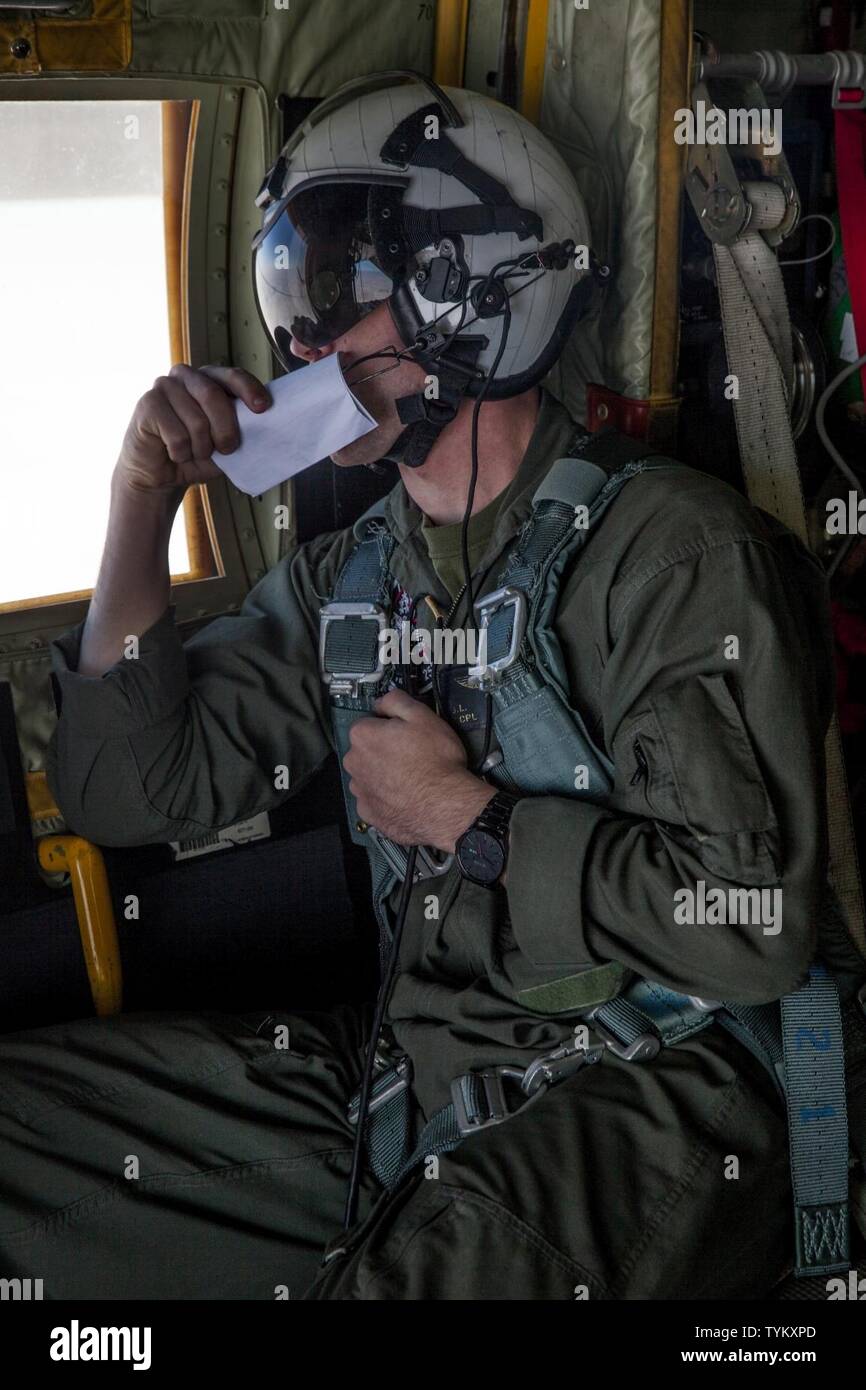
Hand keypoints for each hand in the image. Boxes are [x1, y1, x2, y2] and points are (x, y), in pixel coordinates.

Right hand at [116, 364, 270, 493]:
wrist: (158, 475)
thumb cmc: (194, 455)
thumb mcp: (224, 445)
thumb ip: (240, 432)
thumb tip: (262, 431)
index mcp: (209, 379)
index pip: (233, 376)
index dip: (249, 390)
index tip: (262, 408)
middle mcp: (186, 376)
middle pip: (213, 396)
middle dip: (226, 430)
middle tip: (227, 449)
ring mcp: (164, 386)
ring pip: (196, 421)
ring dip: (200, 448)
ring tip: (192, 453)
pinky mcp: (147, 403)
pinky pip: (177, 435)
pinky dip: (180, 453)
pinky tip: (173, 453)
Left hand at [343, 689, 495, 852]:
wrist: (446, 806)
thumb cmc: (437, 761)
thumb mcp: (423, 716)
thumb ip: (397, 701)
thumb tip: (384, 700)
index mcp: (363, 735)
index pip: (369, 722)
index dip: (389, 726)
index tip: (406, 734)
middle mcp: (354, 762)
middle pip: (367, 750)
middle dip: (384, 750)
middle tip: (412, 755)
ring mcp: (360, 790)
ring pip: (369, 775)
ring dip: (384, 774)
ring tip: (411, 778)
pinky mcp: (369, 812)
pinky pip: (374, 799)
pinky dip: (386, 797)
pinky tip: (406, 796)